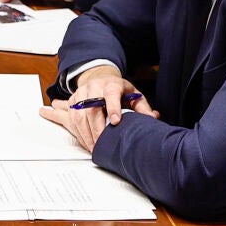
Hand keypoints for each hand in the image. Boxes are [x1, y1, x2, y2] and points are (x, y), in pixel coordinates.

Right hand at [37, 66, 156, 151]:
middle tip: (102, 144)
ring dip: (86, 133)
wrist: (100, 78)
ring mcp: (81, 93)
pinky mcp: (73, 100)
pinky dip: (78, 132)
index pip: (111, 94)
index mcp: (111, 84)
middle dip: (97, 128)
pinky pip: (72, 117)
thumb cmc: (119, 90)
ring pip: (79, 114)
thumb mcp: (133, 95)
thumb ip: (142, 107)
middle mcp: (94, 86)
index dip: (113, 108)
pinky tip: (86, 141)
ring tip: (93, 147)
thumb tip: (153, 117)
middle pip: (92, 107)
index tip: (116, 122)